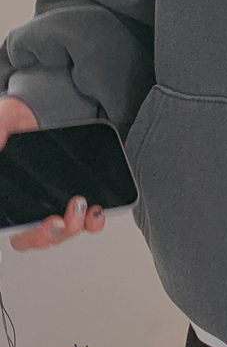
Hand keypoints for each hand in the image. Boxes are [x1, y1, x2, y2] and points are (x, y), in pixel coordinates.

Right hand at [0, 95, 105, 250]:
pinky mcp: (74, 197)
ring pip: (63, 231)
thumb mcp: (2, 123)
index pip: (15, 229)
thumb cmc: (12, 119)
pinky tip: (97, 211)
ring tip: (82, 206)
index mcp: (8, 198)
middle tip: (59, 221)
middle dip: (51, 234)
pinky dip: (93, 221)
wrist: (39, 109)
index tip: (42, 224)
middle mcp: (30, 205)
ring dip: (74, 227)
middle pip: (38, 237)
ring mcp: (53, 203)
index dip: (28, 235)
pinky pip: (84, 220)